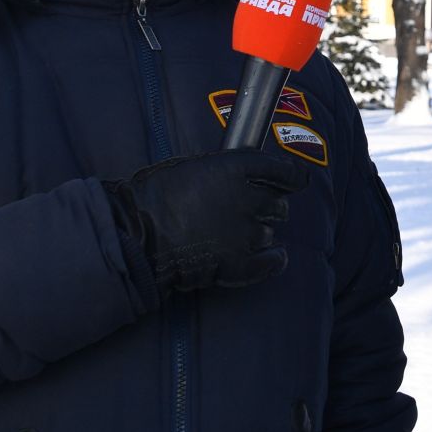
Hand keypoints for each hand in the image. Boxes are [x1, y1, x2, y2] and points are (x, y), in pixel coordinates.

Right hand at [106, 150, 308, 294]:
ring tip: (235, 237)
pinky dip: (274, 261)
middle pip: (278, 205)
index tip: (297, 182)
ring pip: (269, 232)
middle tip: (248, 214)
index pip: (282, 171)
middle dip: (268, 209)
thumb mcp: (190, 167)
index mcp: (236, 169)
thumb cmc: (153, 196)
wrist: (135, 234)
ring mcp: (245, 232)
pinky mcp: (238, 263)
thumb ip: (222, 171)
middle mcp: (248, 198)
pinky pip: (271, 262)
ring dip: (258, 234)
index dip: (293, 178)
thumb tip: (236, 176)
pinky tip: (274, 259)